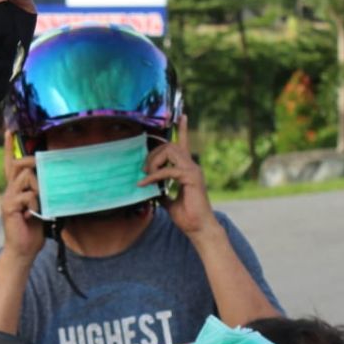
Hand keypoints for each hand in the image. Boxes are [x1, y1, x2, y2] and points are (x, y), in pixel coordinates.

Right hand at [0, 131, 44, 260]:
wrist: (23, 249)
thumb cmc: (33, 229)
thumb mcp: (40, 206)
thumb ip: (42, 192)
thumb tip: (53, 178)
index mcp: (16, 188)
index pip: (10, 163)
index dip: (9, 147)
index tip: (9, 131)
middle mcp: (10, 190)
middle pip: (18, 164)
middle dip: (32, 162)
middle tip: (43, 167)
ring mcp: (8, 198)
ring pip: (25, 177)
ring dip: (39, 186)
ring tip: (42, 202)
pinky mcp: (10, 207)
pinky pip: (27, 195)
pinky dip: (35, 203)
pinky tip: (34, 214)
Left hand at [141, 116, 216, 239]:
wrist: (199, 228)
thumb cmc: (187, 216)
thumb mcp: (169, 202)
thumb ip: (162, 192)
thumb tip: (150, 191)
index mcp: (188, 169)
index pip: (184, 144)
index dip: (182, 129)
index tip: (182, 115)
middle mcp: (192, 166)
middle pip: (170, 145)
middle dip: (153, 154)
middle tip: (143, 170)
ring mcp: (193, 171)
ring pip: (170, 151)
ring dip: (153, 162)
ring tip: (146, 176)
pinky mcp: (190, 178)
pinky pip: (167, 171)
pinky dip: (153, 177)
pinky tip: (145, 184)